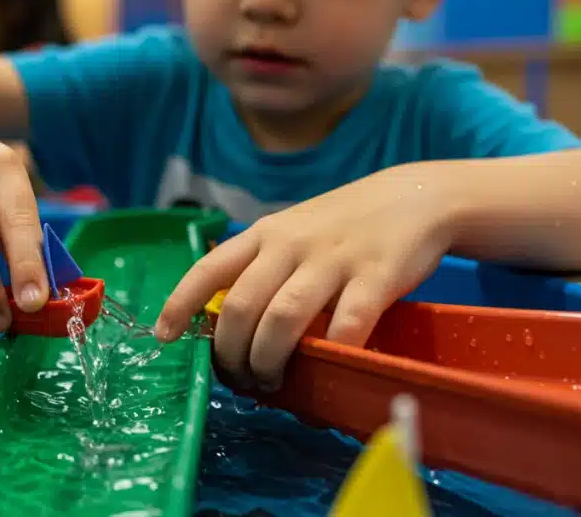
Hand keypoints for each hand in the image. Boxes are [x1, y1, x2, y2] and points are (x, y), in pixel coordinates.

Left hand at [156, 163, 456, 389]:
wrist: (416, 196)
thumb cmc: (345, 225)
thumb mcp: (293, 232)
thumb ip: (263, 268)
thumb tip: (231, 324)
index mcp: (265, 234)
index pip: (208, 268)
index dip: (180, 303)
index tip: (164, 336)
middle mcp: (291, 245)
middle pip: (241, 306)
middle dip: (231, 352)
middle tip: (238, 378)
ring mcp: (332, 260)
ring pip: (281, 319)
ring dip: (268, 360)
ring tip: (270, 382)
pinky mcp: (376, 276)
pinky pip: (346, 325)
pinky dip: (330, 354)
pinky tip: (326, 367)